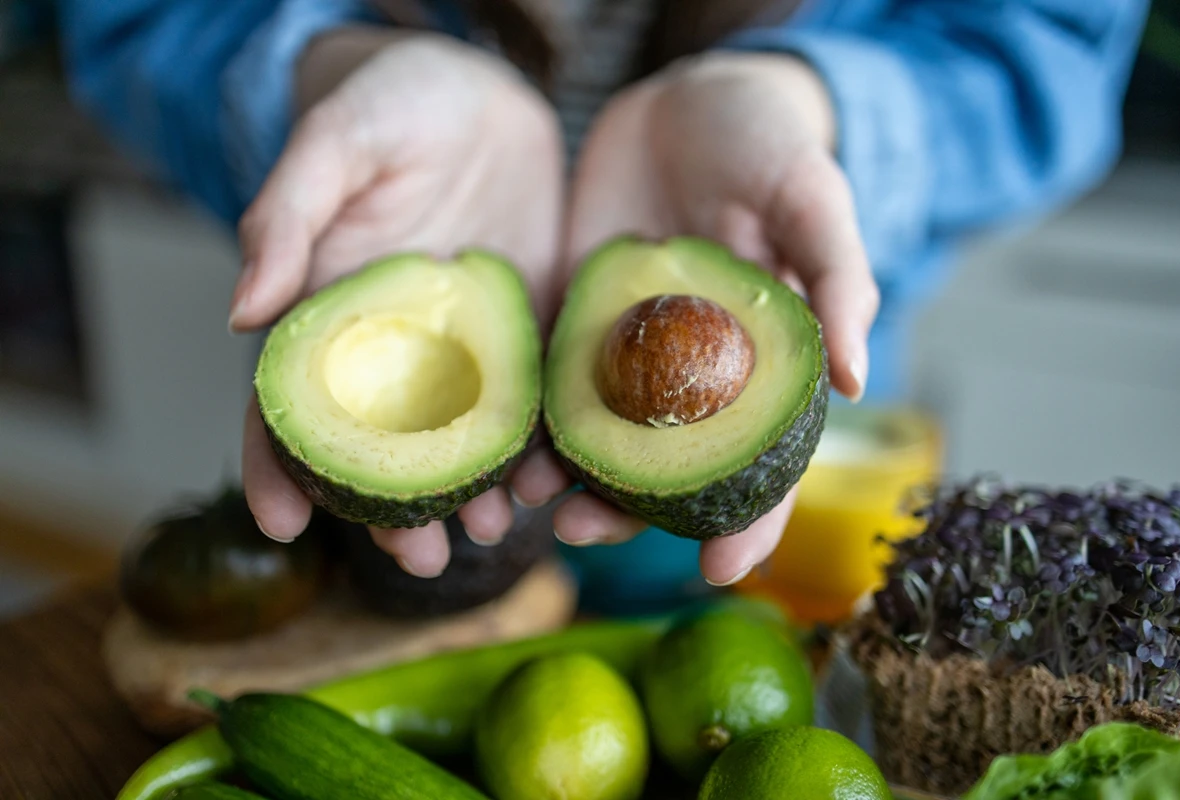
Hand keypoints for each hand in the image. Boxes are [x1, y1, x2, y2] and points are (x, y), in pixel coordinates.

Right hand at [231, 28, 563, 576]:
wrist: (481, 93)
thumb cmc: (392, 103)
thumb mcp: (337, 143)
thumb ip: (286, 215)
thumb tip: (239, 310)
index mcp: (336, 311)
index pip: (291, 401)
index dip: (276, 464)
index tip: (281, 525)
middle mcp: (399, 346)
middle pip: (383, 445)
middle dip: (391, 508)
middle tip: (418, 561)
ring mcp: (468, 346)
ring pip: (462, 438)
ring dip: (471, 491)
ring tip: (491, 532)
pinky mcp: (530, 332)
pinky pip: (534, 399)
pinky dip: (541, 444)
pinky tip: (555, 478)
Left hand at [553, 52, 879, 585]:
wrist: (683, 93)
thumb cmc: (767, 142)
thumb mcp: (813, 196)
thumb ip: (837, 280)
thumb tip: (857, 381)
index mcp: (760, 362)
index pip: (764, 459)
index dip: (754, 519)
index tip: (726, 574)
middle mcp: (693, 372)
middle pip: (667, 465)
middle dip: (627, 513)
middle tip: (580, 535)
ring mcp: (628, 349)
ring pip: (598, 435)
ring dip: (564, 476)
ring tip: (525, 501)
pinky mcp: (573, 317)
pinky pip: (548, 380)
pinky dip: (524, 418)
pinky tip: (497, 443)